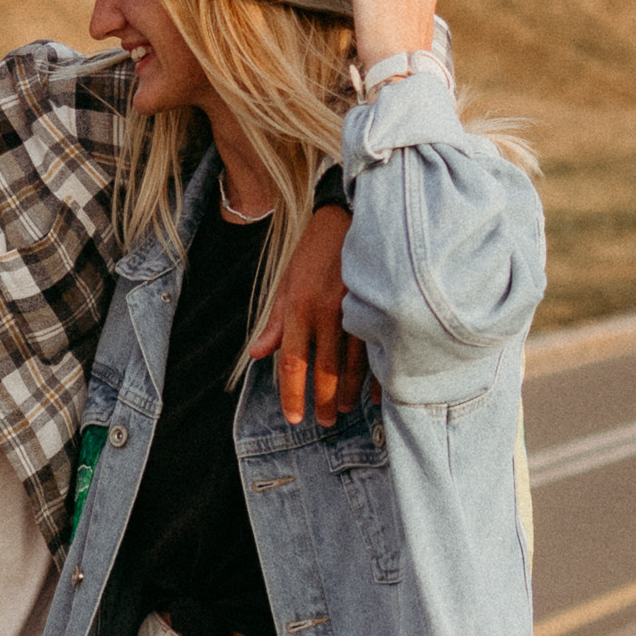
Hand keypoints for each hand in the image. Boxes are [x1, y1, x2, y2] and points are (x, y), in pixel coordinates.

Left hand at [249, 204, 367, 429]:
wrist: (348, 215)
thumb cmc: (313, 250)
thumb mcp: (286, 281)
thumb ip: (275, 321)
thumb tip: (257, 354)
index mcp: (298, 307)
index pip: (292, 362)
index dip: (292, 394)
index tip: (294, 417)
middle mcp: (326, 311)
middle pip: (324, 370)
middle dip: (323, 401)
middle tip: (324, 421)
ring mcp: (355, 308)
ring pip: (354, 364)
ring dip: (349, 392)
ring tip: (344, 409)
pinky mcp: (378, 303)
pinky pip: (379, 348)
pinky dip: (378, 375)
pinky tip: (375, 393)